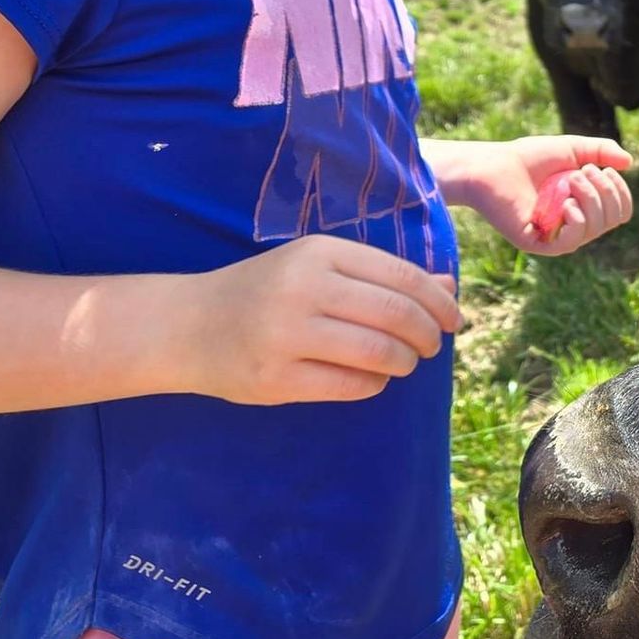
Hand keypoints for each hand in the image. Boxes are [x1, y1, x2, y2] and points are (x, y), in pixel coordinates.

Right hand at [180, 235, 460, 404]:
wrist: (186, 326)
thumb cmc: (265, 292)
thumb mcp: (319, 268)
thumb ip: (381, 276)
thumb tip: (447, 287)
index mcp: (318, 252)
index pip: (401, 277)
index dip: (437, 302)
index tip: (452, 319)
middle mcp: (303, 289)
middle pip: (396, 315)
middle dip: (427, 335)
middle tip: (431, 345)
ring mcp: (286, 335)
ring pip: (379, 353)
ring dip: (405, 361)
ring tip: (404, 362)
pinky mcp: (275, 379)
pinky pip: (351, 386)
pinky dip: (375, 384)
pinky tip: (372, 378)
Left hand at [468, 135, 633, 255]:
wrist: (492, 166)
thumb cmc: (528, 158)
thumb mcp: (572, 149)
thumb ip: (601, 152)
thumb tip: (629, 163)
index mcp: (584, 207)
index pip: (620, 212)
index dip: (620, 191)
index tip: (603, 169)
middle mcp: (573, 226)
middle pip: (614, 219)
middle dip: (605, 191)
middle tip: (581, 172)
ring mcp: (556, 237)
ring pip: (597, 228)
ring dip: (591, 198)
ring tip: (569, 180)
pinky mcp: (539, 244)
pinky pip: (573, 241)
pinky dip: (578, 220)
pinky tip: (568, 204)